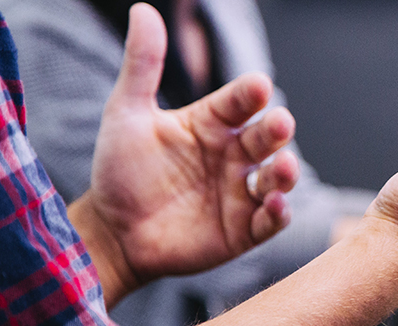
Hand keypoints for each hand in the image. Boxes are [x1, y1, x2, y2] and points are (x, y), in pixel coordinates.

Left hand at [68, 4, 298, 306]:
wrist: (111, 232)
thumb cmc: (120, 170)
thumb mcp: (126, 114)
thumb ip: (142, 65)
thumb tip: (143, 9)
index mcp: (212, 124)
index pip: (239, 102)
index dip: (250, 94)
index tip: (258, 86)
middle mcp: (233, 155)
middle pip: (266, 138)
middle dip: (276, 130)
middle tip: (279, 124)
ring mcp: (241, 193)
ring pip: (277, 178)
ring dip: (286, 172)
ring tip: (283, 167)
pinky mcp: (243, 230)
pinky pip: (270, 221)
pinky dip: (278, 213)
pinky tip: (274, 205)